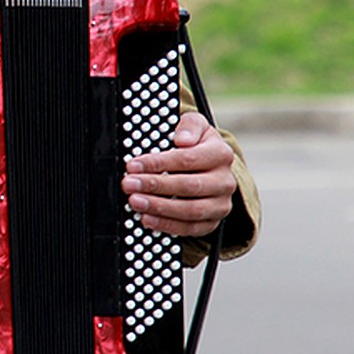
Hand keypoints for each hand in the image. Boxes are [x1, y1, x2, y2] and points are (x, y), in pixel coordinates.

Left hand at [121, 111, 235, 237]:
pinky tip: (147, 219)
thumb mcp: (194, 125)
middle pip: (189, 186)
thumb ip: (189, 126)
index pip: (187, 159)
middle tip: (129, 184)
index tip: (133, 165)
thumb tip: (183, 139)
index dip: (158, 163)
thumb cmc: (195, 143)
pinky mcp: (212, 222)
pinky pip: (190, 229)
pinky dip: (167, 225)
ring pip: (191, 210)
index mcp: (221, 154)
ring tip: (135, 201)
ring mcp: (220, 204)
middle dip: (155, 186)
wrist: (208, 166)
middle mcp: (225, 181)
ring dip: (159, 207)